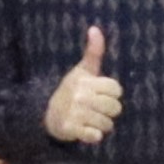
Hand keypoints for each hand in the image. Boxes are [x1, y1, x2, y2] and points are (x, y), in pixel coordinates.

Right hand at [45, 26, 123, 146]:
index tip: (101, 94)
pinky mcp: (71, 129)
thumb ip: (93, 51)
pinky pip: (95, 136)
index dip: (112, 94)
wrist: (47, 113)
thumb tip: (95, 28)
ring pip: (107, 124)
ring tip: (91, 119)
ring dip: (102, 125)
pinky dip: (94, 136)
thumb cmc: (72, 90)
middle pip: (115, 108)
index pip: (116, 89)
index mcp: (86, 81)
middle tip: (97, 109)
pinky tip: (87, 130)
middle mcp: (80, 96)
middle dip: (109, 111)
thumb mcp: (82, 70)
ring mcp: (75, 113)